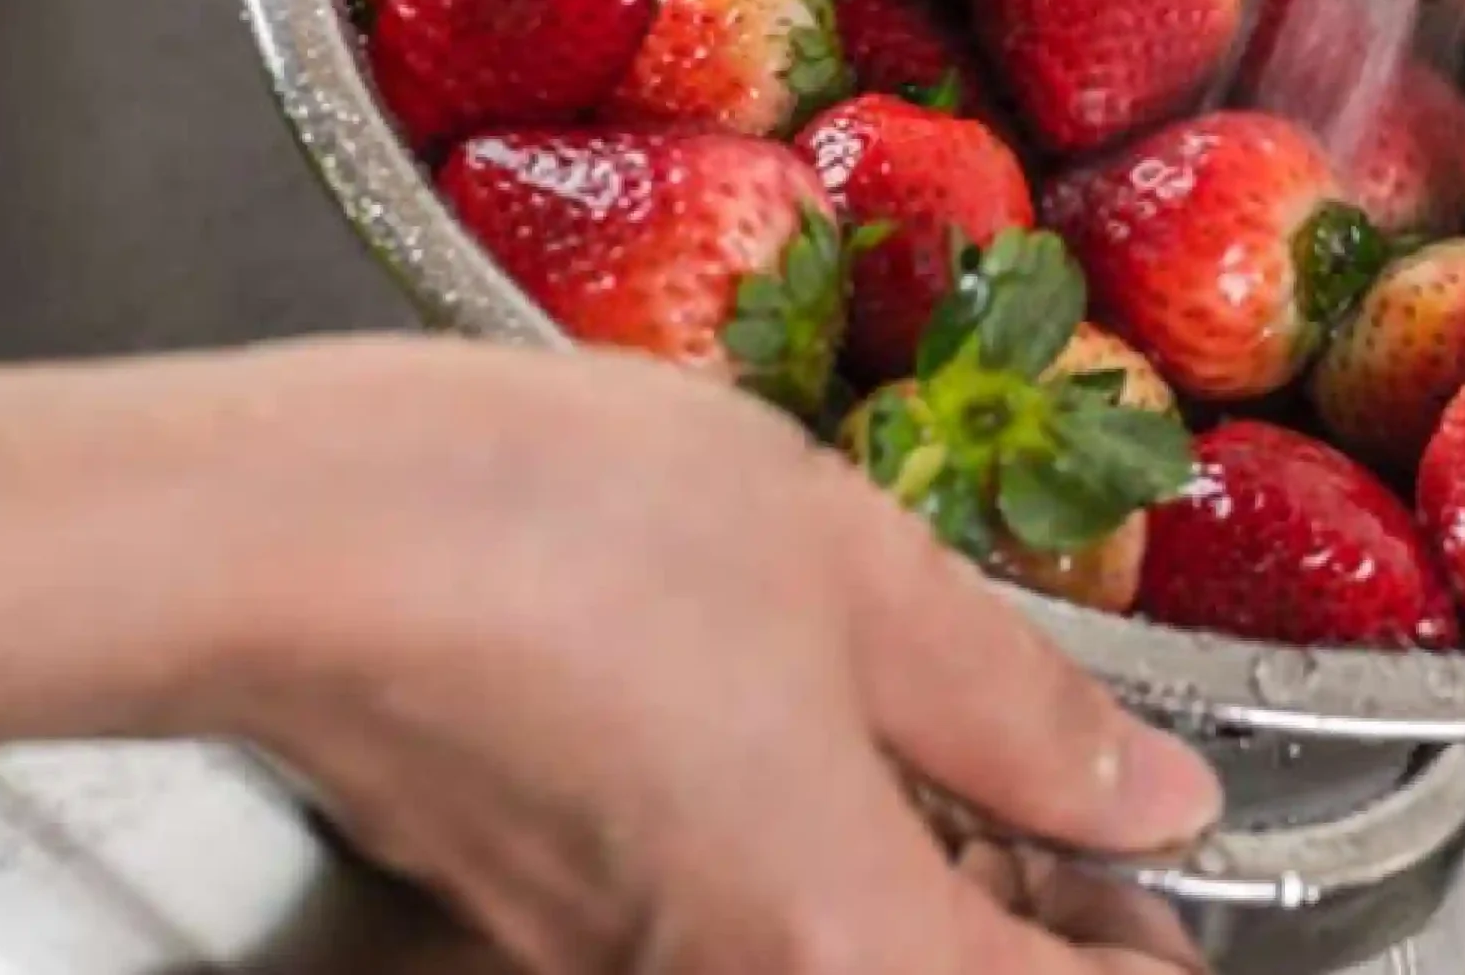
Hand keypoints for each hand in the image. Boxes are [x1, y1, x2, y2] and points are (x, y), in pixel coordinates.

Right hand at [0, 338, 1221, 973]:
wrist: (303, 533)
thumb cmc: (577, 535)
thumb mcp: (861, 576)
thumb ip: (1021, 710)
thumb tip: (1150, 799)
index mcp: (843, 942)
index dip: (1132, 954)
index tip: (1161, 881)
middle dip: (1025, 922)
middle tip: (1080, 820)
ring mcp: (607, 963)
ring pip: (819, 955)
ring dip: (913, 887)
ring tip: (960, 763)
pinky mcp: (534, 911)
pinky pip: (713, 922)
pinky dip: (798, 865)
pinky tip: (804, 737)